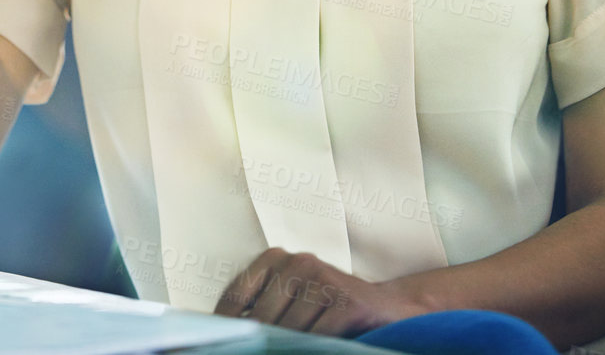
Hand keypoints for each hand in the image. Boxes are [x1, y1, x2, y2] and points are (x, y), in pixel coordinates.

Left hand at [214, 247, 431, 335]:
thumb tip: (225, 334)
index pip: (236, 294)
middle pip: (261, 317)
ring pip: (289, 330)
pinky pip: (319, 338)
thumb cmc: (332, 308)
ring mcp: (324, 281)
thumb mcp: (293, 299)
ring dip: (286, 348)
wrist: (391, 308)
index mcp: (275, 259)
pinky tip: (315, 350)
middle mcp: (298, 263)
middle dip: (256, 344)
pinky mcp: (348, 303)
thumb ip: (263, 309)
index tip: (213, 344)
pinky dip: (314, 350)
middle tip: (246, 353)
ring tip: (284, 351)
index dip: (223, 324)